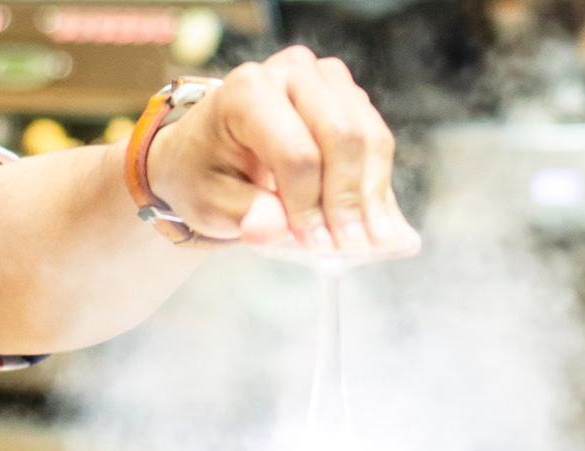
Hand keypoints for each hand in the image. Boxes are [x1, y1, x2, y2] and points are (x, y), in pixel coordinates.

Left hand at [146, 46, 419, 252]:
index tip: (314, 244)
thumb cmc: (207, 173)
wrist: (211, 148)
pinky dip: (378, 183)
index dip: (310, 203)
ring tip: (370, 239)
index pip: (296, 151)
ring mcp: (324, 78)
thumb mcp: (210, 203)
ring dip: (372, 193)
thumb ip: (244, 215)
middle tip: (350, 245)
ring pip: (368, 136)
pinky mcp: (347, 95)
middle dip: (348, 199)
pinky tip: (377, 220)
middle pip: (341, 136)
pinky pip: (376, 140)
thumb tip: (271, 231)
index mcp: (247, 91)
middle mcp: (290, 71)